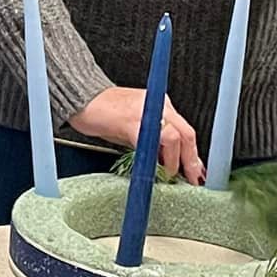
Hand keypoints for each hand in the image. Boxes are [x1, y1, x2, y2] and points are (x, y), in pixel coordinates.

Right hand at [70, 87, 205, 183]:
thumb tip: (167, 161)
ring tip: (168, 175)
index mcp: (160, 103)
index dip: (193, 154)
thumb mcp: (136, 122)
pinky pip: (150, 144)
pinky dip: (154, 160)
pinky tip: (152, 169)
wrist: (82, 98)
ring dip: (173, 162)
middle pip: (186, 133)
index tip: (195, 172)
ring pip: (174, 138)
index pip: (185, 130)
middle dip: (190, 160)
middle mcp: (157, 104)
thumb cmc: (105, 112)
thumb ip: (153, 138)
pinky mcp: (131, 123)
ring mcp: (145, 112)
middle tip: (191, 178)